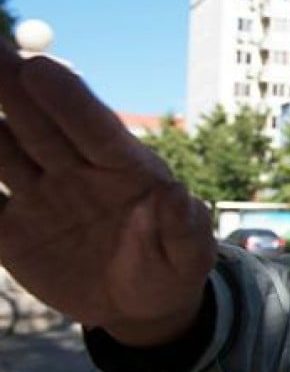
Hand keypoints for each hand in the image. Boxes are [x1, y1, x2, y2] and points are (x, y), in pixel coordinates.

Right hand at [0, 41, 215, 345]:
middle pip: (37, 121)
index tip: (40, 67)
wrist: (139, 304)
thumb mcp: (190, 255)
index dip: (69, 99)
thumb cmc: (173, 268)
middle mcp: (77, 171)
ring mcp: (41, 195)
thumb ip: (186, 228)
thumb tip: (180, 197)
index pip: (95, 128)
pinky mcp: (11, 230)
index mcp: (126, 168)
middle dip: (8, 82)